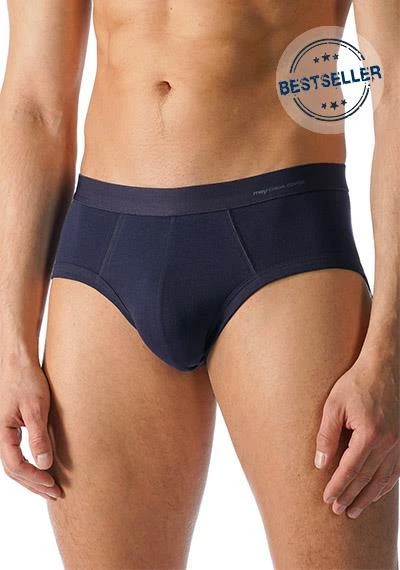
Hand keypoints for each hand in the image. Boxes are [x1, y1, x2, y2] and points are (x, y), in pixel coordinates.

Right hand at [0, 355, 61, 499]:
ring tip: (51, 487)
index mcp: (3, 433)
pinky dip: (31, 464)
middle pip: (14, 470)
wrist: (19, 361)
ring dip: (33, 476)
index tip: (53, 485)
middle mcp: (1, 435)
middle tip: (56, 494)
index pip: (16, 466)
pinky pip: (19, 452)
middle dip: (34, 484)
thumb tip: (44, 464)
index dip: (34, 479)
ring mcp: (6, 432)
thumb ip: (38, 437)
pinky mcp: (14, 426)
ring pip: (16, 463)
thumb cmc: (26, 381)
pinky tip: (44, 466)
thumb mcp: (36, 408)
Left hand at [314, 353, 398, 517]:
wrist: (384, 369)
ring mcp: (399, 443)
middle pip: (367, 479)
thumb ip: (326, 436)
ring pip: (383, 479)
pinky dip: (384, 486)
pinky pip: (395, 471)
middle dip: (351, 497)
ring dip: (368, 497)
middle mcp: (388, 443)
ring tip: (354, 510)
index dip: (338, 486)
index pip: (350, 470)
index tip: (327, 499)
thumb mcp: (333, 406)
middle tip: (338, 511)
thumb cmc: (355, 384)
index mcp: (369, 435)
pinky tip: (375, 493)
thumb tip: (320, 464)